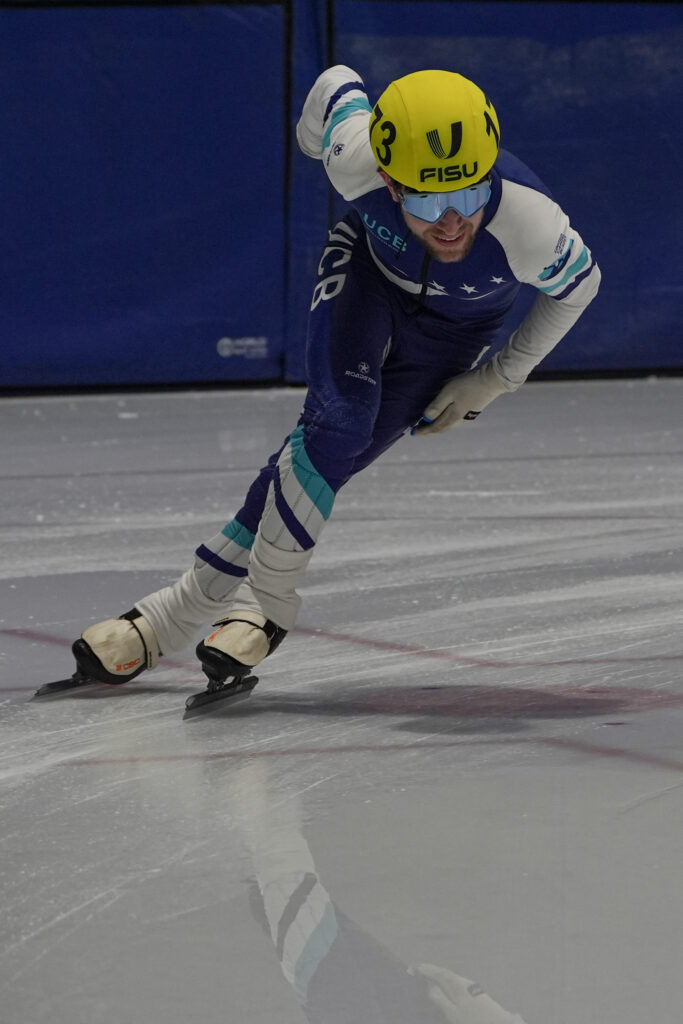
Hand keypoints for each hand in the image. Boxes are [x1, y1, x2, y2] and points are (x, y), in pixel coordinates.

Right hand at [409, 963, 525, 1022]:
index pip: (438, 972)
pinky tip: (447, 991)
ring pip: (452, 979)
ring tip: (429, 980)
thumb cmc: (474, 1020)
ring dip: (440, 977)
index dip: (425, 969)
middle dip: (432, 971)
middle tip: (419, 971)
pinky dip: (448, 984)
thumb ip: (441, 999)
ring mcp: (472, 987)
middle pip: (445, 973)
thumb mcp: (454, 1014)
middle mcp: (464, 982)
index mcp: (456, 984)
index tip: (412, 968)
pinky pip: (458, 984)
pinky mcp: (478, 995)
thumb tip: (430, 986)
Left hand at [412, 360, 509, 434]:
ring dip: (438, 426)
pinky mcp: (472, 410)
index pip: (435, 427)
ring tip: (429, 424)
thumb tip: (425, 417)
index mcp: (453, 416)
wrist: (492, 381)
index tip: (413, 433)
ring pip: (448, 425)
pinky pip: (455, 420)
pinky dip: (446, 421)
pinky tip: (445, 417)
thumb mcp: (449, 392)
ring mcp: (467, 416)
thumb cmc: (468, 384)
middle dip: (429, 430)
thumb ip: (437, 405)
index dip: (423, 431)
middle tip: (419, 430)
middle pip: (441, 428)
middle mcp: (460, 420)